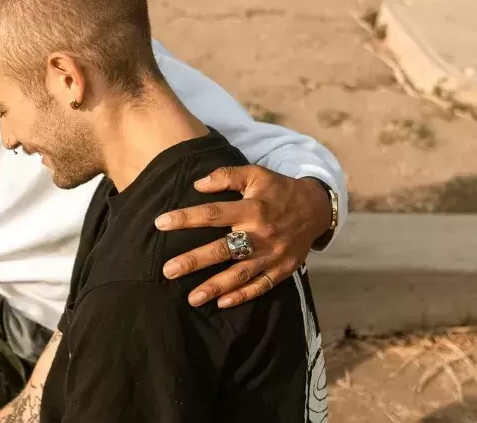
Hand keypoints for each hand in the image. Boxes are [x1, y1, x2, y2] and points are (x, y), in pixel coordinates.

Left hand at [153, 165, 332, 308]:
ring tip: (191, 298)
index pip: (213, 213)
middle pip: (223, 250)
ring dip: (215, 287)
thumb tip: (197, 185)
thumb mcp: (255, 174)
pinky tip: (221, 303)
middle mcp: (261, 234)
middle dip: (194, 261)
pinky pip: (261, 286)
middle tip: (168, 271)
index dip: (186, 218)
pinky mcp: (282, 269)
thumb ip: (226, 176)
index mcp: (252, 209)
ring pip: (240, 274)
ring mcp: (273, 255)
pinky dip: (242, 296)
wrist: (317, 209)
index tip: (160, 223)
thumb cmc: (278, 190)